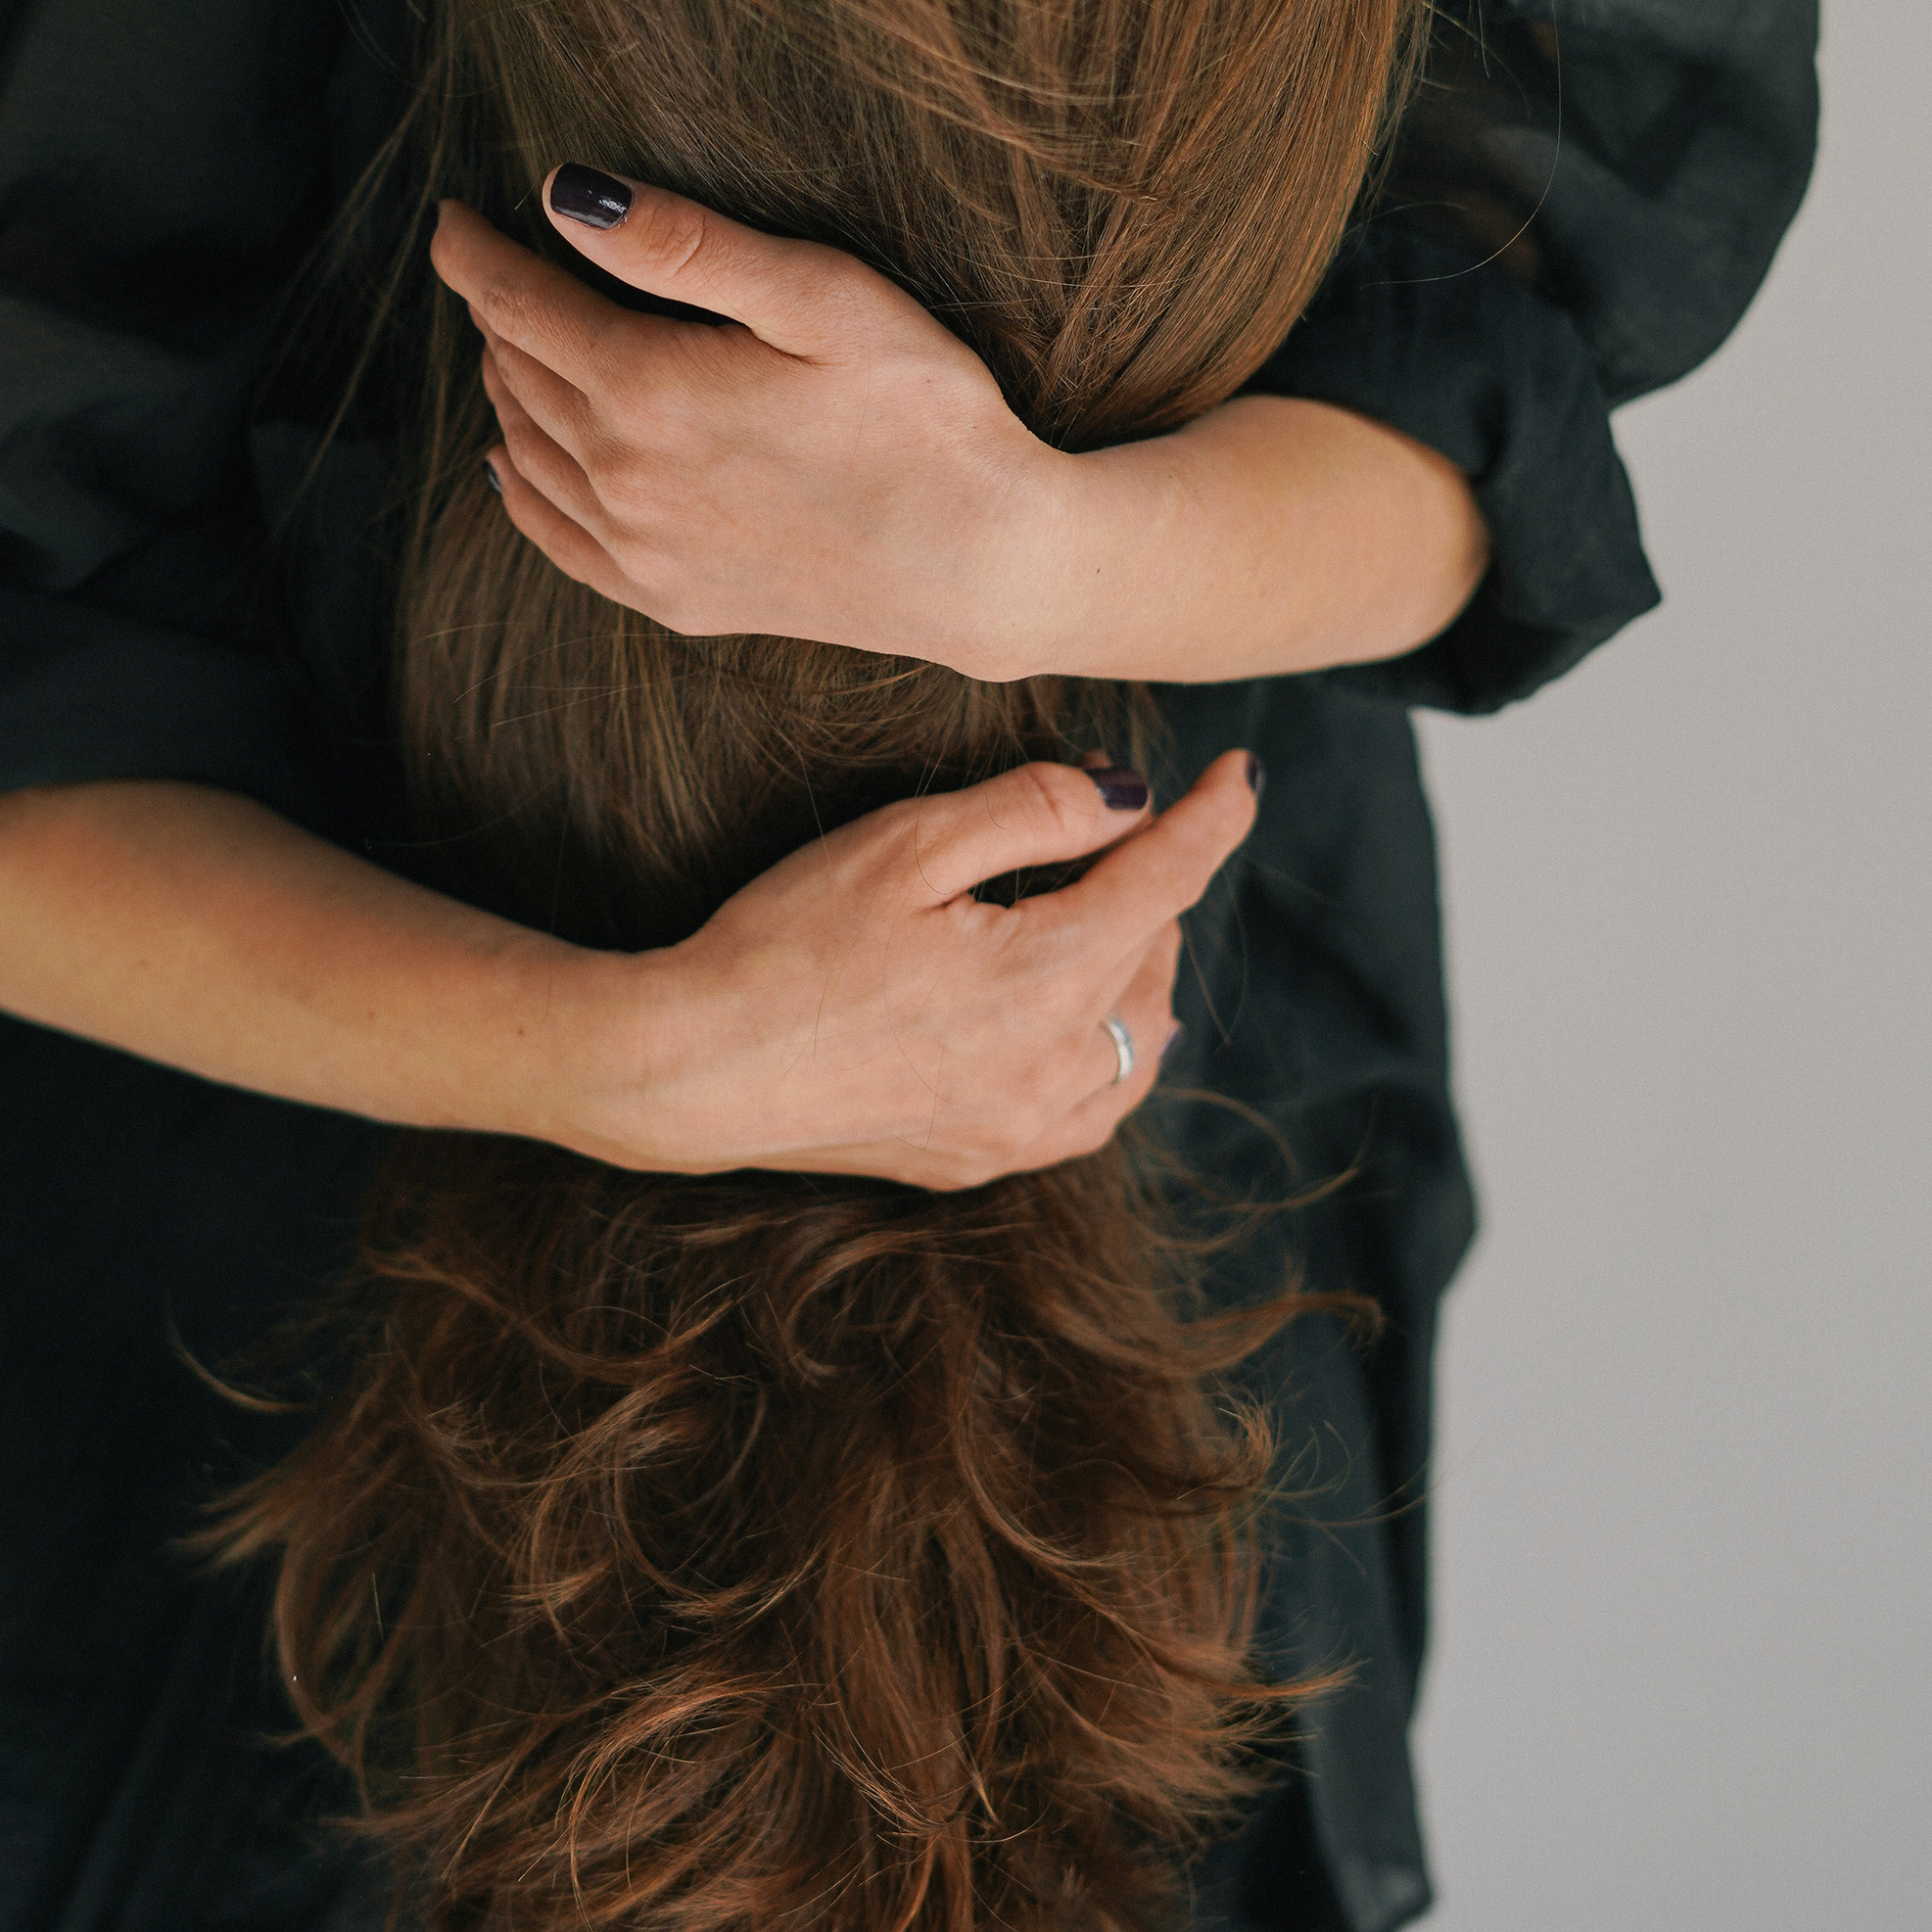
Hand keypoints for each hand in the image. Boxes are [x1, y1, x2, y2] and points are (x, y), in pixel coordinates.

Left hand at [436, 172, 1492, 688]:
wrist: (989, 567)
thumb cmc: (928, 416)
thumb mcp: (823, 298)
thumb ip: (686, 247)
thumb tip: (566, 197)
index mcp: (649, 392)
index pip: (522, 306)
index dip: (476, 255)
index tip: (452, 217)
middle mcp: (623, 479)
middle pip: (518, 375)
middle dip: (495, 311)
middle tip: (494, 262)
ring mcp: (642, 551)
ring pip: (527, 452)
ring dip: (506, 389)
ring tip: (508, 339)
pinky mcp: (672, 599)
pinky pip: (555, 539)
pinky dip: (518, 489)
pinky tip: (510, 464)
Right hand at [561, 748, 1259, 1186]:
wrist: (692, 1068)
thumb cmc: (784, 941)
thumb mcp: (907, 844)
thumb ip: (1034, 812)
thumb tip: (1128, 798)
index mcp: (1047, 976)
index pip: (1167, 881)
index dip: (1211, 816)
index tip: (1240, 771)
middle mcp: (1054, 1064)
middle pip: (1153, 953)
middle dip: (1151, 878)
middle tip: (1105, 819)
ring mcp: (1021, 1124)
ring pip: (1139, 1040)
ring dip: (1142, 968)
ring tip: (1116, 912)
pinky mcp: (980, 1159)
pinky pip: (1095, 1108)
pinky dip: (1115, 1051)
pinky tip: (1090, 1024)